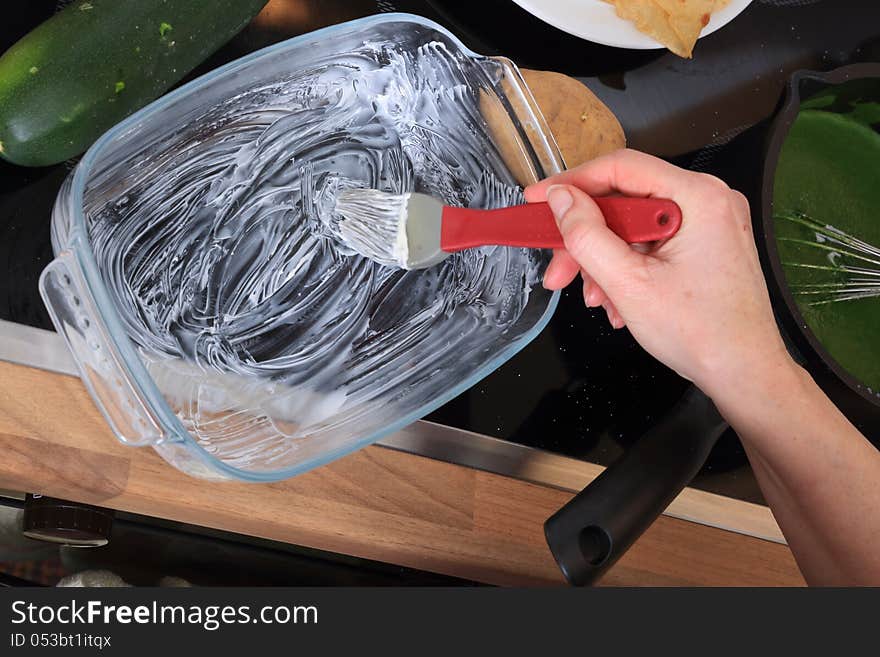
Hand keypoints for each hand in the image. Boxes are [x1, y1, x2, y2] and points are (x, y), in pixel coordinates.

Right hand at [525, 149, 793, 394]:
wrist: (745, 374)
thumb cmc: (702, 334)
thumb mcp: (628, 283)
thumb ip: (586, 235)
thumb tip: (560, 199)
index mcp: (698, 196)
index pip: (620, 168)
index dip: (571, 183)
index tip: (537, 200)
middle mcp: (708, 200)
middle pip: (624, 202)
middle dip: (586, 239)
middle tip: (558, 271)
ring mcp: (710, 223)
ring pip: (633, 228)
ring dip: (604, 262)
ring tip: (595, 299)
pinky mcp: (706, 245)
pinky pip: (652, 244)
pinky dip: (627, 269)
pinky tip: (618, 302)